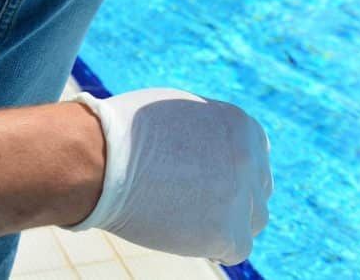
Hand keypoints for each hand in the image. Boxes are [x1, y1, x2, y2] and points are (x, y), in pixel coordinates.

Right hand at [67, 89, 271, 264]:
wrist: (101, 159)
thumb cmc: (125, 130)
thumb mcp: (181, 110)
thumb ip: (208, 131)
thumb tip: (210, 149)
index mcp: (242, 126)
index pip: (256, 158)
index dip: (234, 175)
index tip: (210, 183)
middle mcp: (249, 158)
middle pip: (258, 190)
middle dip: (235, 199)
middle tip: (199, 206)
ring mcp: (240, 194)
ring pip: (254, 221)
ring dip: (230, 225)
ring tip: (190, 222)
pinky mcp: (226, 230)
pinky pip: (237, 249)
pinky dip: (216, 248)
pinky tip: (187, 237)